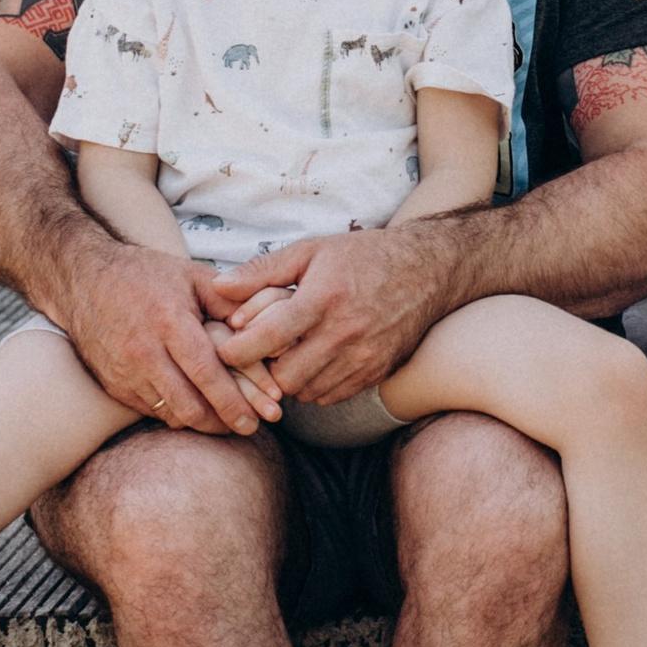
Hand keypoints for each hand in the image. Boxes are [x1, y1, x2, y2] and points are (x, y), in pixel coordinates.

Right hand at [60, 240, 282, 436]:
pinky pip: (152, 411)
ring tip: (228, 422)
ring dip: (203, 424)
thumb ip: (232, 302)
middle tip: (251, 427)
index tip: (263, 416)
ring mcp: (124, 372)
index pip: (208, 373)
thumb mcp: (193, 276)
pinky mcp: (113, 385)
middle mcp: (143, 351)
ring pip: (171, 414)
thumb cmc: (147, 274)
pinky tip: (197, 411)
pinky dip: (177, 416)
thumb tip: (271, 326)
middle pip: (190, 405)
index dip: (236, 401)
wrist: (83, 279)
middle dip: (225, 422)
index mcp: (169, 321)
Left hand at [200, 222, 455, 405]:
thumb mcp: (311, 251)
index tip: (224, 349)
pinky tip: (313, 362)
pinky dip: (315, 385)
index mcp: (324, 298)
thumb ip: (262, 271)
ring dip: (289, 379)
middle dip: (264, 370)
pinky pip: (331, 396)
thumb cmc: (363, 256)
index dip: (238, 350)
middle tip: (257, 355)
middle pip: (284, 377)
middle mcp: (345, 333)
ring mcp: (364, 357)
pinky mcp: (377, 372)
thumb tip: (218, 286)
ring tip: (286, 356)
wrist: (428, 269)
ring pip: (306, 392)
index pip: (269, 339)